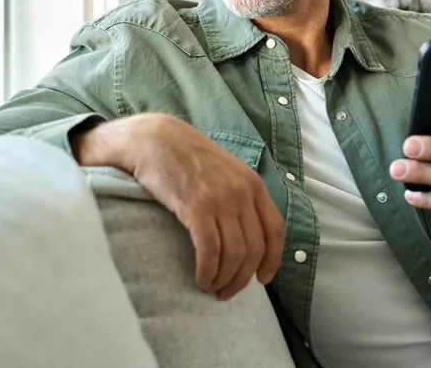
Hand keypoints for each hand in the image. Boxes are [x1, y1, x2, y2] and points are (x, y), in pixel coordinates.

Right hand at [73, 114, 285, 299]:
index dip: (272, 259)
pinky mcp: (196, 207)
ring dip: (224, 279)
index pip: (275, 229)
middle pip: (254, 248)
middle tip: (227, 292)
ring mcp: (220, 199)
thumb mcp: (226, 172)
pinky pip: (210, 250)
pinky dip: (208, 271)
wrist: (155, 138)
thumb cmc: (187, 158)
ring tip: (211, 287)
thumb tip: (248, 234)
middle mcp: (241, 192)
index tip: (262, 279)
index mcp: (253, 184)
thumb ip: (240, 197)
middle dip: (242, 278)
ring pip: (234, 254)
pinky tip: (200, 279)